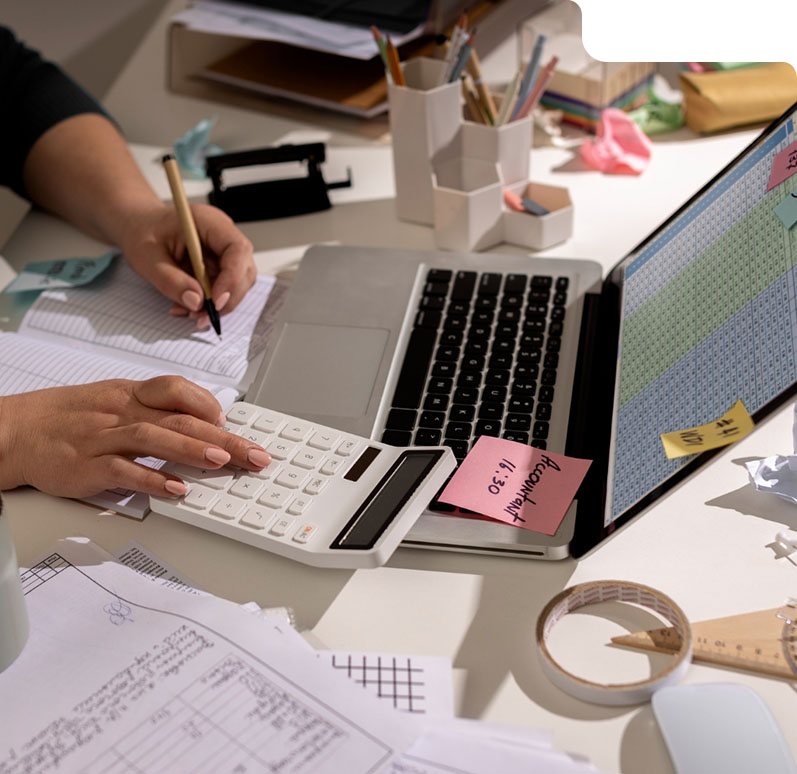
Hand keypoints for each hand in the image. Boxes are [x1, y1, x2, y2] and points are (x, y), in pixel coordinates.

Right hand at [0, 376, 270, 497]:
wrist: (15, 431)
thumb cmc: (68, 417)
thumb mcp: (113, 401)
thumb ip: (153, 411)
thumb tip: (201, 425)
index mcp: (130, 394)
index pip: (175, 388)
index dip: (206, 403)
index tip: (231, 420)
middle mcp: (121, 411)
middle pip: (180, 418)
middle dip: (224, 436)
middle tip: (255, 454)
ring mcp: (103, 438)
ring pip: (154, 438)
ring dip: (192, 450)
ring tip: (224, 461)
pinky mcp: (87, 466)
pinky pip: (123, 471)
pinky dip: (152, 479)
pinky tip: (177, 489)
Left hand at [120, 202, 255, 328]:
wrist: (140, 229)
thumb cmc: (142, 234)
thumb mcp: (147, 257)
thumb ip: (170, 280)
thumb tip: (196, 302)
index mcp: (209, 222)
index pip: (237, 249)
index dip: (232, 278)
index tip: (215, 302)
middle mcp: (223, 237)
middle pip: (244, 271)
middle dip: (226, 299)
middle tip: (201, 316)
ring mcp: (224, 253)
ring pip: (237, 285)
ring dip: (218, 305)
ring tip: (190, 312)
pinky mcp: (220, 268)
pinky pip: (224, 291)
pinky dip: (209, 304)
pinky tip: (189, 307)